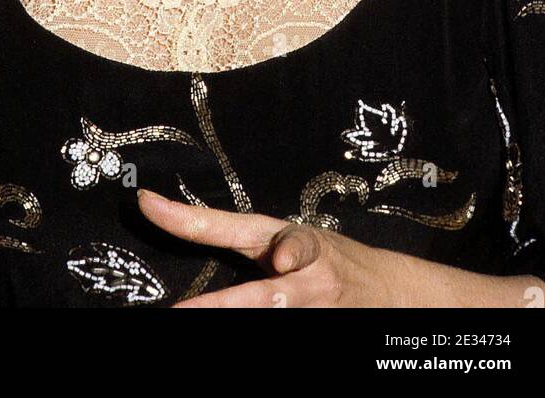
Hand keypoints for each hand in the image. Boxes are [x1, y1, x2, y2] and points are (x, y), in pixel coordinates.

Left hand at [136, 188, 544, 307]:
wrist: (397, 294)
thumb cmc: (329, 261)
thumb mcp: (287, 238)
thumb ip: (236, 235)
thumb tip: (155, 209)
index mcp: (286, 239)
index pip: (227, 226)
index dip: (183, 217)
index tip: (147, 204)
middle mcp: (303, 276)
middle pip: (252, 299)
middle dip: (216, 312)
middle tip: (176, 317)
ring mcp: (317, 310)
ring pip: (268, 319)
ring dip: (233, 320)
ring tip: (192, 321)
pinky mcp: (328, 334)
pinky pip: (288, 340)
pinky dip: (266, 336)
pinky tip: (222, 325)